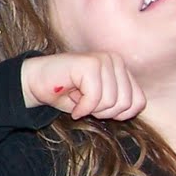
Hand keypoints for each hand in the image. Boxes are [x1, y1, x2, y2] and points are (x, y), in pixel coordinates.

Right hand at [21, 52, 146, 120]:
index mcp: (122, 68)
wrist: (35, 83)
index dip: (118, 115)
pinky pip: (95, 98)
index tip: (98, 110)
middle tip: (85, 106)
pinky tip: (72, 104)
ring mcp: (103, 60)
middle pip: (125, 104)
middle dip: (103, 113)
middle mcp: (115, 60)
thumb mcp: (100, 102)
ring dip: (90, 110)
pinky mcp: (89, 64)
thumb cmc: (66, 93)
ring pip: (110, 102)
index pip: (139, 102)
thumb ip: (119, 102)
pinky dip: (81, 108)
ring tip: (77, 102)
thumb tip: (135, 110)